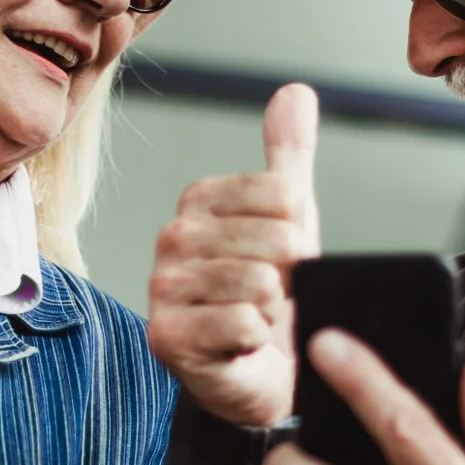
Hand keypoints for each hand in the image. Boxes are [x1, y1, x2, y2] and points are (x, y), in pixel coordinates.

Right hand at [147, 83, 320, 426]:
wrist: (258, 373)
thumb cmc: (270, 296)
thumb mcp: (289, 219)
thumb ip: (289, 156)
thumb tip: (295, 92)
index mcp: (198, 201)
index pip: (282, 194)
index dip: (301, 231)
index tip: (285, 257)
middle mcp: (172, 238)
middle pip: (274, 240)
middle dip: (292, 275)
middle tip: (274, 295)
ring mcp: (163, 288)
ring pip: (259, 283)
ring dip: (273, 310)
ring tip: (257, 318)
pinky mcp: (166, 337)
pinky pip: (243, 324)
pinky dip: (254, 341)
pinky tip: (240, 345)